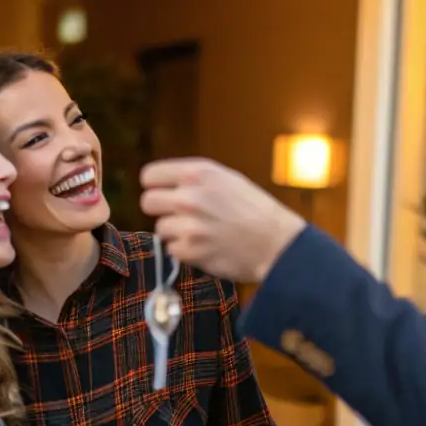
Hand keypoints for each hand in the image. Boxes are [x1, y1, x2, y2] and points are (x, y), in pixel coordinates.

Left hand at [139, 158, 305, 283]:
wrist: (277, 244)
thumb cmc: (256, 211)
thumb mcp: (227, 179)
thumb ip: (195, 179)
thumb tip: (166, 185)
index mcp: (198, 173)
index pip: (149, 175)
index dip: (156, 186)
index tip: (164, 193)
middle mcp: (189, 196)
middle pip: (148, 202)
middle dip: (161, 210)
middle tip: (181, 216)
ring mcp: (189, 225)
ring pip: (160, 228)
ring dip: (176, 233)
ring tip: (202, 233)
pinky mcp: (191, 251)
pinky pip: (172, 250)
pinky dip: (185, 251)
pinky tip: (206, 247)